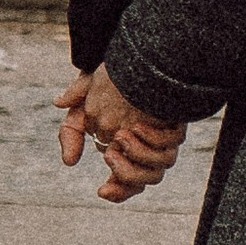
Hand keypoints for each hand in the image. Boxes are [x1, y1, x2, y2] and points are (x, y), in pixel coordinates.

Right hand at [57, 62, 184, 203]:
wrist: (128, 53)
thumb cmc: (105, 81)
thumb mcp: (82, 105)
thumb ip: (72, 132)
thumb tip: (69, 162)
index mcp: (129, 149)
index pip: (130, 182)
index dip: (119, 192)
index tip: (100, 191)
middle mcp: (150, 147)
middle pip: (148, 179)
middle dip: (127, 173)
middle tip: (110, 156)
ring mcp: (165, 135)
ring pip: (163, 164)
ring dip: (141, 155)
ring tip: (122, 136)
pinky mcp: (176, 120)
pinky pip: (172, 142)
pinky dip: (155, 138)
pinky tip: (138, 125)